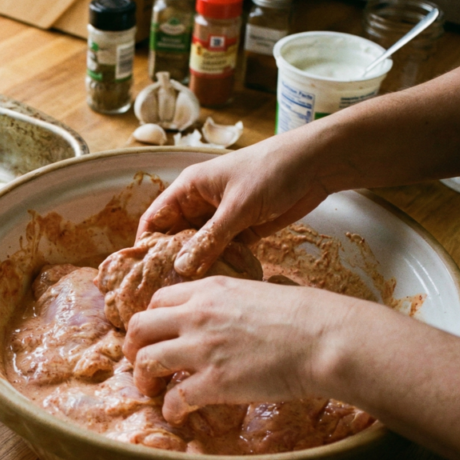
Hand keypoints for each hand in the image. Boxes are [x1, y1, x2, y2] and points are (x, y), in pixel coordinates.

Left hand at [122, 277, 361, 424]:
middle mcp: (197, 315)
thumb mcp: (255, 293)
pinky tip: (177, 413)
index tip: (153, 335)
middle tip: (139, 362)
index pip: (157, 300)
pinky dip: (170, 408)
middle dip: (133, 347)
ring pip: (147, 361)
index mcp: (207, 291)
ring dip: (143, 378)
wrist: (325, 338)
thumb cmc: (303, 316)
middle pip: (139, 327)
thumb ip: (229, 303)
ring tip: (151, 389)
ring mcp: (203, 348)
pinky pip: (175, 397)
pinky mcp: (215, 381)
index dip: (150, 320)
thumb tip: (224, 317)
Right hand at [139, 131, 333, 277]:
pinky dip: (220, 266)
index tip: (142, 275)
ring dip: (197, 268)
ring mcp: (221, 218)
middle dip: (170, 263)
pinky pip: (222, 253)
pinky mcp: (242, 230)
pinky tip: (218, 285)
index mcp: (188, 189)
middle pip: (174, 238)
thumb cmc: (272, 171)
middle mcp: (199, 204)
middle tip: (165, 292)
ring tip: (190, 294)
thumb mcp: (238, 207)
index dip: (145, 246)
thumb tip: (181, 269)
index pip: (154, 220)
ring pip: (198, 248)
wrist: (317, 165)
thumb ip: (210, 239)